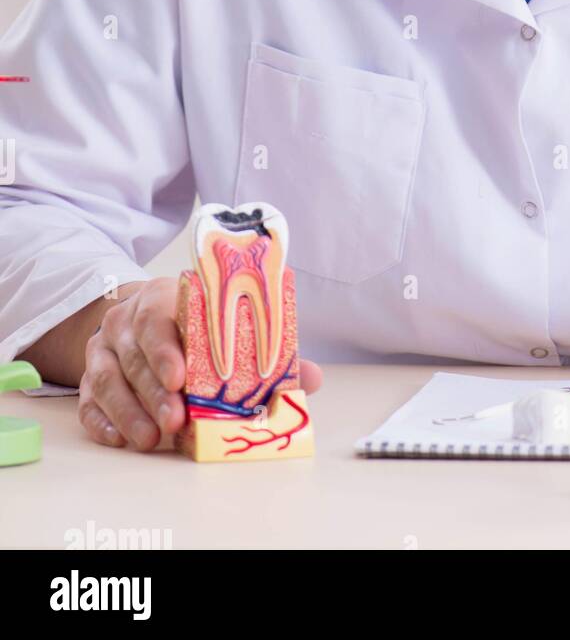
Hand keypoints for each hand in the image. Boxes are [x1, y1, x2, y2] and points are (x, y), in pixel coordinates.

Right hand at [78, 277, 322, 450]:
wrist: (140, 312)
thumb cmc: (195, 321)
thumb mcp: (224, 323)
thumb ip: (265, 349)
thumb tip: (312, 378)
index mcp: (161, 298)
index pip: (158, 319)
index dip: (168, 349)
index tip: (182, 378)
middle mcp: (126, 321)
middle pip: (135, 356)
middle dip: (155, 392)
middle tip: (174, 421)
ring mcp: (104, 349)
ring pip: (109, 380)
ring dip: (131, 412)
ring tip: (152, 439)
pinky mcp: (90, 376)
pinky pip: (89, 400)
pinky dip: (103, 422)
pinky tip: (121, 439)